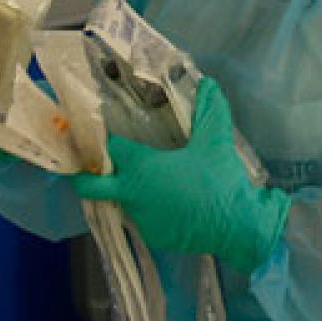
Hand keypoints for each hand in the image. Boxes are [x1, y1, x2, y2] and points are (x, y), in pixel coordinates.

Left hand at [72, 78, 288, 271]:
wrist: (238, 226)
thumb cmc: (220, 180)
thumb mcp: (215, 141)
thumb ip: (209, 110)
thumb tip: (209, 83)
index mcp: (142, 167)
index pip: (111, 149)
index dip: (107, 140)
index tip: (105, 132)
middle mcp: (133, 194)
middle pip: (91, 186)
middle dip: (83, 176)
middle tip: (86, 165)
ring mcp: (141, 219)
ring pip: (120, 201)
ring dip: (126, 190)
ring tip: (144, 180)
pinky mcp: (154, 237)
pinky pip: (143, 218)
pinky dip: (149, 209)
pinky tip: (167, 201)